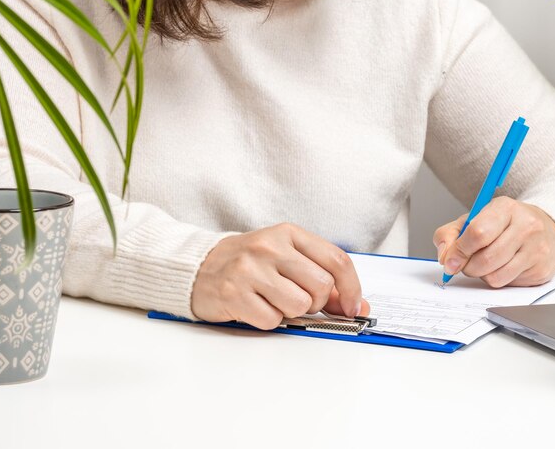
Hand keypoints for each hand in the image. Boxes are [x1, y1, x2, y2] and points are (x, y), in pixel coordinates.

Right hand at [191, 223, 369, 328]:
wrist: (199, 267)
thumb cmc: (248, 263)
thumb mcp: (284, 257)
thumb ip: (320, 276)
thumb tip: (356, 305)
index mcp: (287, 233)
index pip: (336, 259)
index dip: (351, 288)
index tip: (351, 305)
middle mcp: (269, 247)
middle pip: (321, 286)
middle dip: (316, 302)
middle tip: (298, 300)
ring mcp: (250, 269)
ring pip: (299, 305)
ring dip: (291, 312)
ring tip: (272, 300)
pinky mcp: (234, 294)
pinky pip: (272, 321)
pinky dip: (269, 320)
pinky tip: (255, 306)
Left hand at [433, 197, 554, 287]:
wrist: (543, 231)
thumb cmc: (501, 225)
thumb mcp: (472, 220)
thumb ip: (449, 234)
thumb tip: (444, 257)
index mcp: (505, 208)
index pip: (478, 233)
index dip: (459, 251)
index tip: (450, 260)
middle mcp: (526, 226)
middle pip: (485, 259)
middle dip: (468, 267)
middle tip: (465, 263)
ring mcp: (537, 249)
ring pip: (495, 276)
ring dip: (481, 275)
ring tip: (484, 262)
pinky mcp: (542, 270)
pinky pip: (507, 284)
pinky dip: (496, 278)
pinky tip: (501, 266)